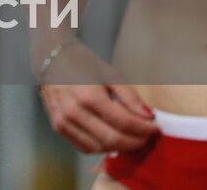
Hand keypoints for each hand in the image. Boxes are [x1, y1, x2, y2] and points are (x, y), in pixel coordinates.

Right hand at [37, 42, 157, 153]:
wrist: (50, 59)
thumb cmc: (83, 63)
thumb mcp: (109, 73)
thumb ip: (129, 96)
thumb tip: (148, 117)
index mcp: (89, 95)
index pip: (124, 122)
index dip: (144, 129)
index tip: (156, 128)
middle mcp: (74, 112)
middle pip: (113, 139)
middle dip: (135, 141)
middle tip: (147, 136)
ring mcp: (63, 121)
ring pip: (99, 148)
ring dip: (120, 147)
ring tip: (131, 137)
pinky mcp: (58, 127)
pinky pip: (84, 147)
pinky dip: (101, 147)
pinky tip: (111, 137)